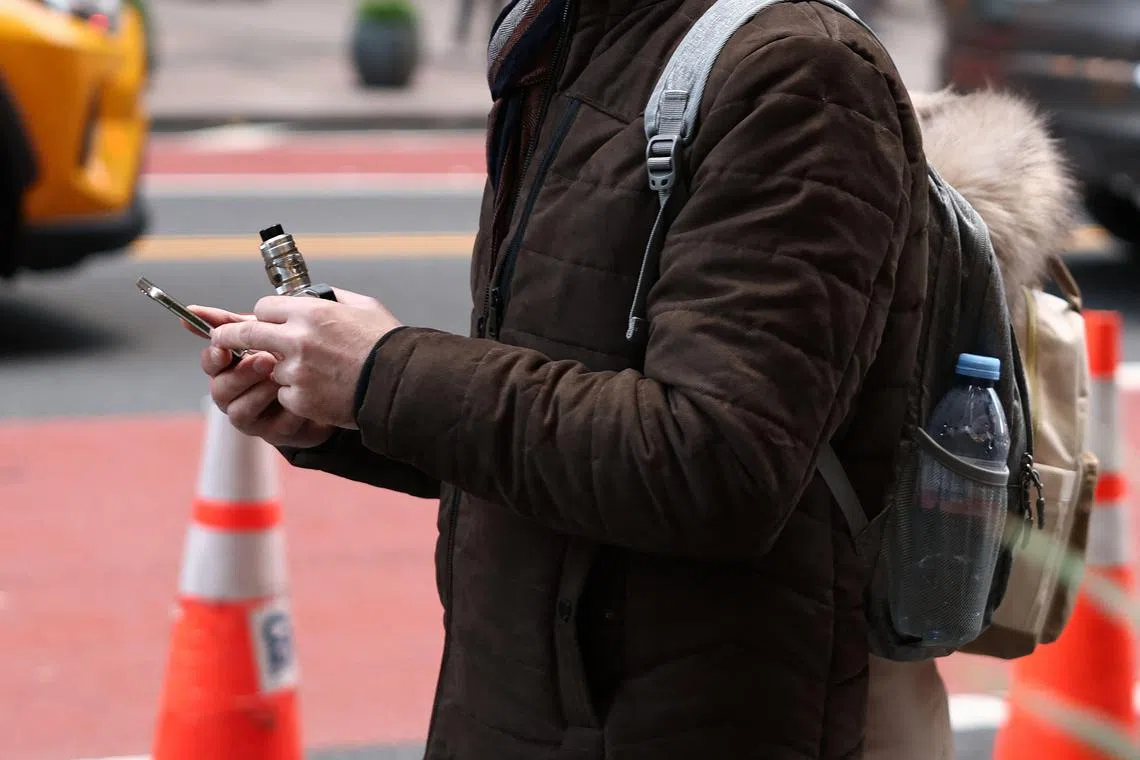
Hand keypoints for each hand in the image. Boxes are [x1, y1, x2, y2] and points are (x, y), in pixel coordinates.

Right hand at [189, 305, 334, 447]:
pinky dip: (288, 409)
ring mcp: (253, 417)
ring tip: (280, 378)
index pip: (210, 363)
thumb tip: (191, 310)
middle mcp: (233, 396)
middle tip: (266, 359)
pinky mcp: (276, 433)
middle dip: (241, 374)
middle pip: (221, 389)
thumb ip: (232, 323)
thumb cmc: (285, 359)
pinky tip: (301, 395)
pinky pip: (277, 424)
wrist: (325, 386)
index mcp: (228, 369)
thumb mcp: (263, 335)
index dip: (213, 357)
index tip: (223, 348)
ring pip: (241, 411)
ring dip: (260, 393)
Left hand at [207, 288, 402, 429]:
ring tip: (314, 374)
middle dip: (230, 336)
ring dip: (282, 371)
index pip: (264, 308)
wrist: (401, 384)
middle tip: (220, 339)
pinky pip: (284, 394)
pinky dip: (297, 395)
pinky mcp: (300, 398)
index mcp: (311, 312)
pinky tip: (323, 392)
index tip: (261, 322)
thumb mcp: (363, 307)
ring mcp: (296, 370)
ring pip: (268, 368)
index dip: (264, 316)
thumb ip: (332, 298)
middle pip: (247, 333)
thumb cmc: (386, 343)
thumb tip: (314, 295)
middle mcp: (298, 338)